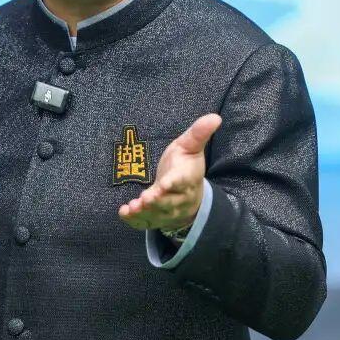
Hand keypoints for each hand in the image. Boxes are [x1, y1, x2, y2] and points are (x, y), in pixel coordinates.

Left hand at [117, 113, 220, 232]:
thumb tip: (215, 117)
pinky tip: (124, 213)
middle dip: (157, 201)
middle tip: (145, 199)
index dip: (174, 183)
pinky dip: (135, 220)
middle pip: (169, 202)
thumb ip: (199, 133)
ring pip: (157, 214)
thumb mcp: (191, 147)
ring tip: (132, 208)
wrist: (190, 197)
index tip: (165, 183)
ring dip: (144, 212)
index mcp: (187, 178)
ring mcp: (168, 211)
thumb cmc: (186, 166)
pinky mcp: (156, 218)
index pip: (182, 181)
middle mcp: (179, 198)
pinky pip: (146, 222)